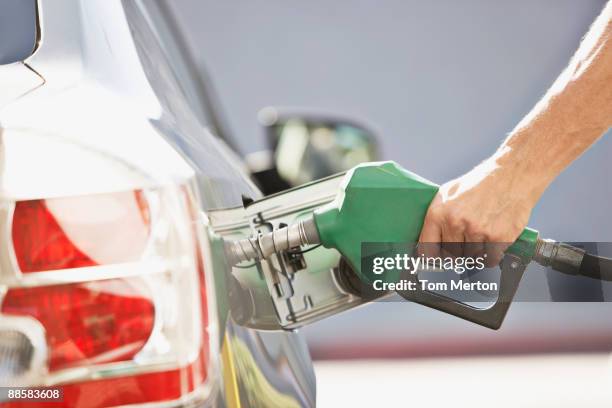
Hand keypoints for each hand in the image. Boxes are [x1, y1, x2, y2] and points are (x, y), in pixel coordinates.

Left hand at [418, 158, 538, 264]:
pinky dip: (491, 255)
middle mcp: (456, 223)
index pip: (427, 249)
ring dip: (475, 252)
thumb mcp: (448, 193)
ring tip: (481, 235)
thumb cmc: (481, 183)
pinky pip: (489, 259)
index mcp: (439, 212)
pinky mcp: (498, 238)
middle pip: (451, 255)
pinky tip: (492, 240)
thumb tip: (428, 240)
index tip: (436, 261)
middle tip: (465, 241)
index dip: (432, 258)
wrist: (512, 175)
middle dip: (457, 252)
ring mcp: (477, 231)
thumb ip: (436, 217)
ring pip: (470, 258)